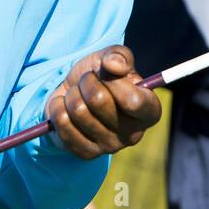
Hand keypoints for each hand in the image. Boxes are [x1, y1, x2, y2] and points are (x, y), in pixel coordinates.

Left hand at [45, 45, 160, 158]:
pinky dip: (58, 107)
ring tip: (78, 95)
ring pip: (77, 110)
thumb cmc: (101, 74)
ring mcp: (109, 147)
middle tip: (88, 81)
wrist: (76, 91)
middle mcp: (134, 134)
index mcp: (149, 111)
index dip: (114, 81)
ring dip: (72, 94)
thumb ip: (119, 55)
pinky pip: (62, 123)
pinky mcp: (86, 153)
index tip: (107, 70)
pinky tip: (67, 108)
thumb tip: (114, 65)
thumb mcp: (111, 56)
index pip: (133, 101)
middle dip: (87, 82)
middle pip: (98, 101)